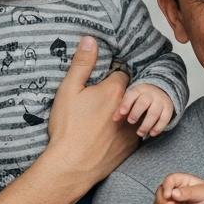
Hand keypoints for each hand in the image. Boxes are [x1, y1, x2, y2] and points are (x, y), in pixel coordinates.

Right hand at [45, 36, 138, 186]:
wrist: (72, 165)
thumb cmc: (68, 128)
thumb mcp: (69, 90)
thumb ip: (82, 64)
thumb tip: (90, 39)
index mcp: (115, 91)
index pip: (122, 73)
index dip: (112, 75)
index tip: (102, 80)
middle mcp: (130, 108)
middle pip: (131, 93)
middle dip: (120, 93)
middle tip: (101, 100)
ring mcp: (134, 127)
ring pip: (135, 112)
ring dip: (127, 111)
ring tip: (106, 117)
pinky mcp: (133, 145)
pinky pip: (135, 131)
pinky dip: (127, 130)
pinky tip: (110, 133)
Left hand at [117, 83, 174, 137]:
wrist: (161, 91)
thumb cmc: (140, 99)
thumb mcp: (131, 98)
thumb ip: (122, 108)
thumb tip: (114, 119)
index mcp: (139, 90)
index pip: (131, 95)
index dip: (126, 104)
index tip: (122, 113)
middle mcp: (151, 94)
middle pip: (143, 103)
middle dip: (136, 113)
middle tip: (131, 122)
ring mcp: (161, 101)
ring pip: (154, 113)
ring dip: (146, 124)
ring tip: (140, 133)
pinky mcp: (168, 109)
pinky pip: (165, 119)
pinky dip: (158, 127)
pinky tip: (151, 134)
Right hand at [155, 173, 203, 203]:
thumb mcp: (202, 193)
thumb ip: (187, 192)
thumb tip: (173, 193)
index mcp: (182, 181)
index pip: (169, 180)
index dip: (166, 188)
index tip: (169, 196)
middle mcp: (175, 191)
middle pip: (159, 194)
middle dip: (163, 203)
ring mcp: (173, 203)